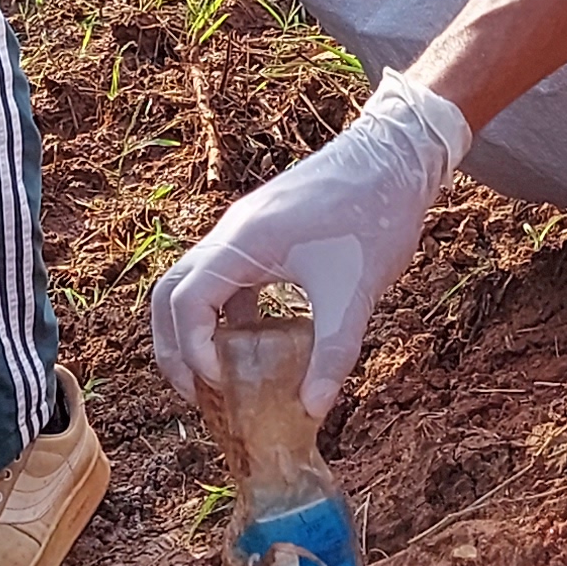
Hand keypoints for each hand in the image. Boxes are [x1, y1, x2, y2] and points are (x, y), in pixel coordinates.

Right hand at [146, 71, 469, 419]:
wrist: (396, 155)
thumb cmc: (375, 213)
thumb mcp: (357, 291)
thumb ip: (333, 351)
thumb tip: (313, 410)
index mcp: (242, 243)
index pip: (185, 302)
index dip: (192, 350)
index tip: (225, 386)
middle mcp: (231, 234)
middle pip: (169, 293)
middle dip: (174, 347)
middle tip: (197, 395)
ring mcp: (244, 231)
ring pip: (193, 284)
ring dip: (194, 331)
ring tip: (220, 380)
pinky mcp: (262, 234)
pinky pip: (225, 280)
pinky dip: (227, 316)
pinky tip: (257, 348)